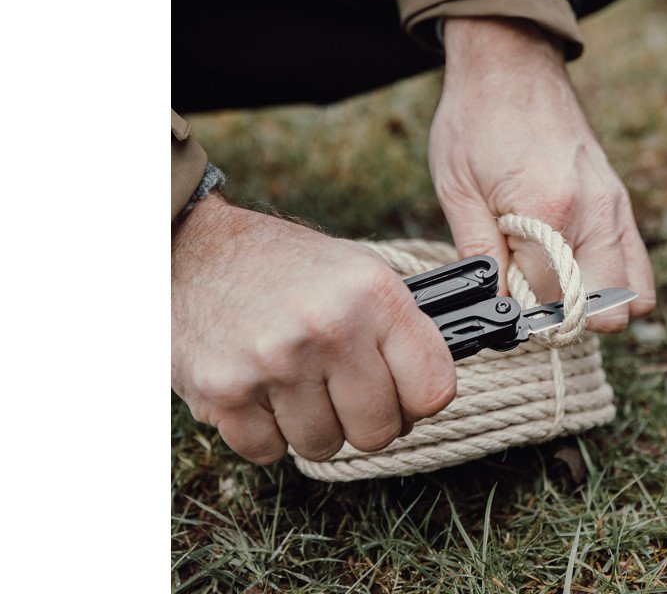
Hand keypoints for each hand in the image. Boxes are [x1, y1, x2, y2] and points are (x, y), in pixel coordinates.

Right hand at [172, 194, 456, 464]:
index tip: (405, 392)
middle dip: (365, 418)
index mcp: (374, 294)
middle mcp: (330, 328)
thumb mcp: (357, 271)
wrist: (196, 250)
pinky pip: (269, 452)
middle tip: (344, 390)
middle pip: (378, 431)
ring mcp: (275, 363)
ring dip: (314, 426)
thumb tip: (431, 391)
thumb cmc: (285, 264)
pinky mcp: (226, 393)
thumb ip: (398, 328)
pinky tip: (263, 390)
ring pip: (324, 446)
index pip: (434, 388)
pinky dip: (268, 432)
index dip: (420, 398)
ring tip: (299, 382)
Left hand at [429, 18, 655, 330]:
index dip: (524, 312)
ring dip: (596, 299)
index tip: (503, 294)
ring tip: (551, 279)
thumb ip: (480, 253)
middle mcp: (596, 211)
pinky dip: (613, 277)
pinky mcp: (619, 198)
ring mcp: (615, 204)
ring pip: (634, 291)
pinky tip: (573, 263)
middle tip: (530, 294)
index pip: (553, 301)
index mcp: (549, 209)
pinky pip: (636, 260)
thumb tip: (499, 304)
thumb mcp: (457, 188)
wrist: (511, 63)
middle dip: (570, 316)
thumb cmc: (476, 119)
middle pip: (608, 308)